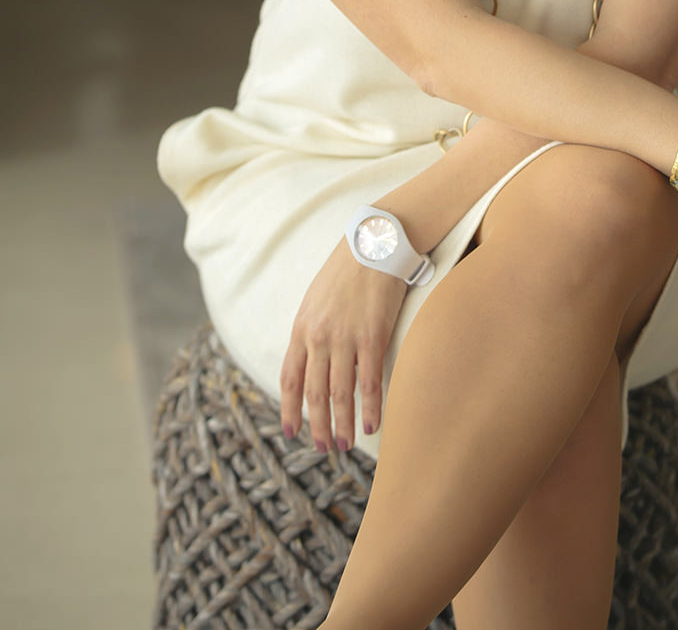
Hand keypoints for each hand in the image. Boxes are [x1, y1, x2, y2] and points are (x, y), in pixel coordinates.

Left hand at [279, 238, 406, 450]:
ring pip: (340, 393)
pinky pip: (370, 381)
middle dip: (316, 425)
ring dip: (341, 423)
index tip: (292, 432)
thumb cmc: (346, 271)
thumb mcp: (316, 300)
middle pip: (314, 392)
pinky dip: (370, 407)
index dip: (289, 409)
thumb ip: (311, 331)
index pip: (290, 378)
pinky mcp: (372, 336)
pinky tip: (371, 424)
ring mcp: (345, 337)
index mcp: (302, 328)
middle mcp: (319, 336)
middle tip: (323, 448)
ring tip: (345, 444)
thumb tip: (311, 362)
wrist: (373, 245)